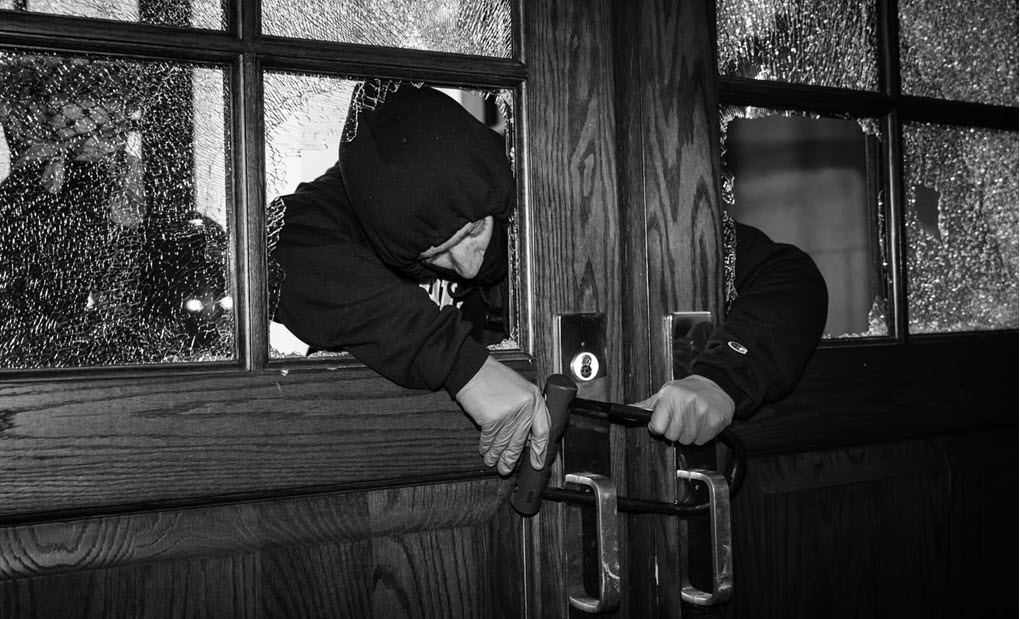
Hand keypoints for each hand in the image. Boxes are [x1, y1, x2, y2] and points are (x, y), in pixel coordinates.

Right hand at [456, 356, 550, 475]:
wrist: (472, 369)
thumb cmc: (493, 378)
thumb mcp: (518, 389)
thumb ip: (526, 409)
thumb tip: (525, 436)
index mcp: (535, 398)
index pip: (543, 429)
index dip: (541, 449)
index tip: (538, 462)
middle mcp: (526, 407)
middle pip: (521, 441)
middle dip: (512, 458)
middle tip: (507, 469)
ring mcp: (510, 413)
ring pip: (504, 442)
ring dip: (496, 455)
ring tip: (492, 462)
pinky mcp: (493, 419)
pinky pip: (489, 439)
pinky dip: (485, 446)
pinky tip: (484, 450)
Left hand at [633, 374, 733, 444]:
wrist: (717, 384)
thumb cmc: (687, 390)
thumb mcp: (665, 392)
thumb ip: (647, 405)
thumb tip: (629, 410)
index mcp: (670, 395)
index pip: (657, 427)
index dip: (659, 427)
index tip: (665, 421)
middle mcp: (686, 402)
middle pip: (672, 436)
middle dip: (675, 430)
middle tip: (682, 418)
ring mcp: (702, 411)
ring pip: (686, 440)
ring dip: (688, 433)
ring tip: (693, 419)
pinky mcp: (715, 420)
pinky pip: (701, 440)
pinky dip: (701, 435)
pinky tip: (703, 422)